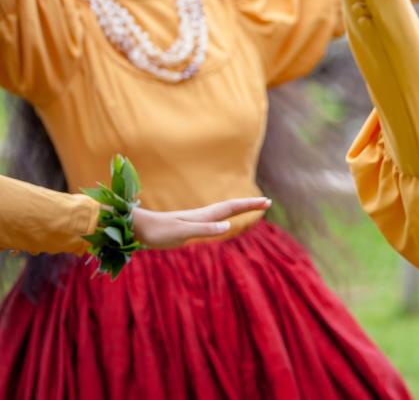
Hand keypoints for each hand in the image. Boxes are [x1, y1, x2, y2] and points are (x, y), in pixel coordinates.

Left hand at [133, 197, 270, 248]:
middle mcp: (201, 215)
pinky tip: (222, 220)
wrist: (134, 226)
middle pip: (230, 207)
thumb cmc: (156, 231)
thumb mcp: (181, 233)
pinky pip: (214, 218)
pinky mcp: (187, 226)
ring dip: (238, 208)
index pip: (232, 208)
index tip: (267, 201)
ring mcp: (194, 220)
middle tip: (266, 202)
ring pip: (222, 211)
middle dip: (248, 204)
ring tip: (249, 207)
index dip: (249, 204)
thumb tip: (228, 225)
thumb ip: (204, 229)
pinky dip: (225, 216)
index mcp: (203, 216)